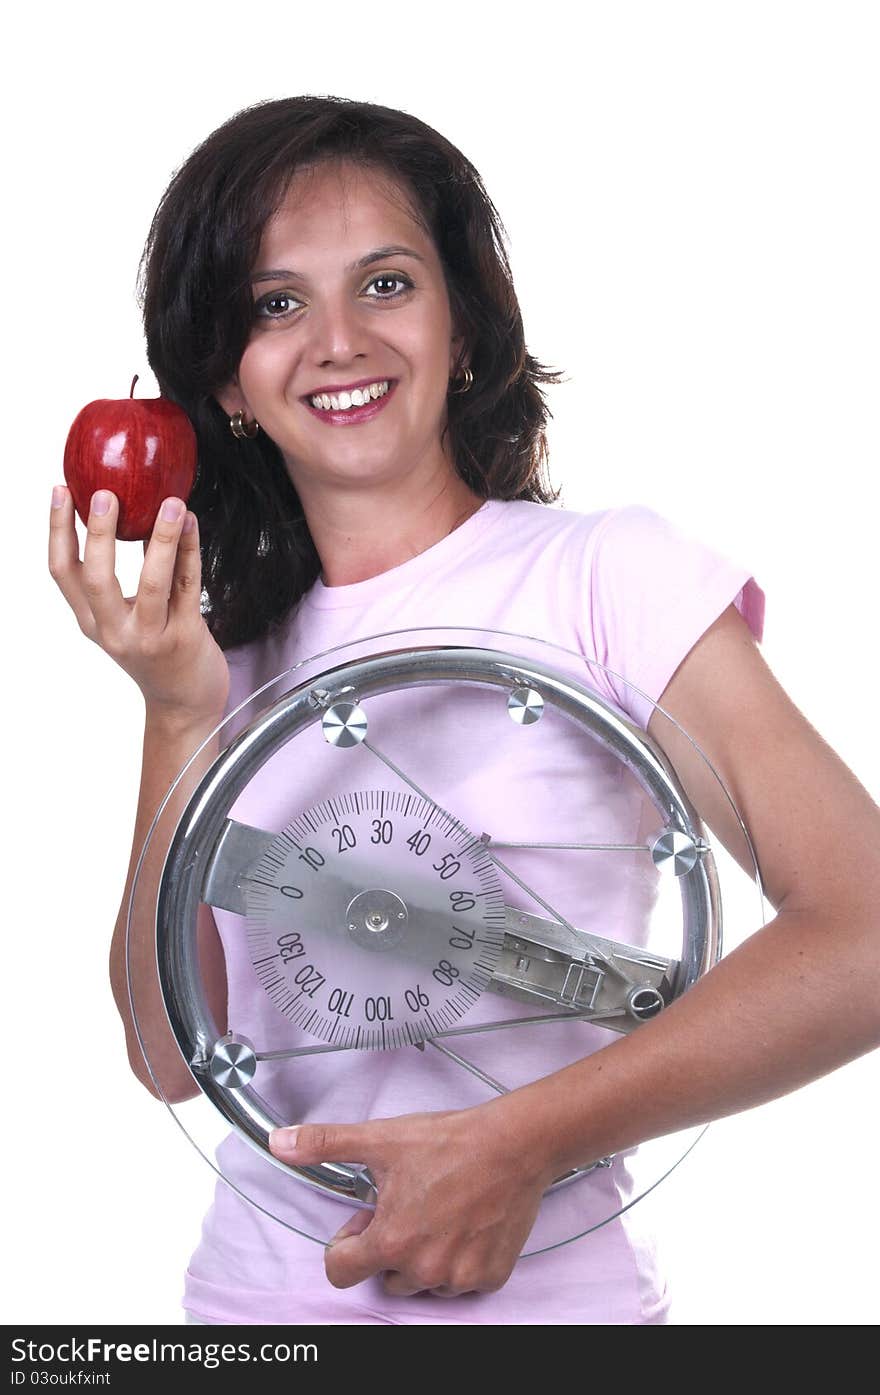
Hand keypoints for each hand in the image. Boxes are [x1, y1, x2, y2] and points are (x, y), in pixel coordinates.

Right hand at [49, 486, 229, 727]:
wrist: (185, 703)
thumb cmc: (157, 653)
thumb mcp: (125, 619)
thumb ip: (120, 580)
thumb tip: (127, 513)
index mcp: (93, 622)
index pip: (62, 573)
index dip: (57, 531)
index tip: (60, 492)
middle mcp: (116, 632)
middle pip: (96, 579)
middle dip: (99, 533)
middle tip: (106, 494)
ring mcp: (151, 637)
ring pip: (151, 583)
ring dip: (162, 539)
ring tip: (172, 503)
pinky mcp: (186, 638)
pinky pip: (187, 588)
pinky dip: (190, 552)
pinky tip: (192, 524)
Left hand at [268, 1103, 550, 1296]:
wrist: (514, 1144)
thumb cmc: (451, 1142)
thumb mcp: (381, 1139)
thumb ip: (325, 1144)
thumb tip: (279, 1142)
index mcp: (391, 1242)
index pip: (340, 1270)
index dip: (347, 1241)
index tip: (366, 1216)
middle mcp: (423, 1270)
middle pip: (384, 1275)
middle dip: (390, 1245)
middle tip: (410, 1203)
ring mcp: (458, 1277)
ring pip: (422, 1281)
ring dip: (424, 1254)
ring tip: (439, 1208)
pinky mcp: (489, 1276)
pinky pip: (460, 1280)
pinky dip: (459, 1257)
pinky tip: (465, 1221)